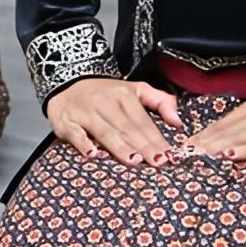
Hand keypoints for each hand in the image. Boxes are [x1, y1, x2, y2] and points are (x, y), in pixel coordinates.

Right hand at [47, 77, 183, 166]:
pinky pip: (75, 133)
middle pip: (127, 127)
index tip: (168, 155)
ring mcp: (85, 112)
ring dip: (118, 146)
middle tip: (157, 162)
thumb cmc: (106, 94)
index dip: (156, 138)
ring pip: (105, 131)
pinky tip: (92, 155)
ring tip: (133, 160)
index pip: (143, 120)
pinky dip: (83, 144)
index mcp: (125, 94)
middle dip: (143, 145)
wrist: (67, 84)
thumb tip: (178, 122)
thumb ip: (160, 102)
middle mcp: (106, 102)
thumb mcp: (136, 90)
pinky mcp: (67, 121)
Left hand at [192, 89, 245, 160]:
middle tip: (181, 153)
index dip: (206, 132)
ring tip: (194, 157)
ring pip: (236, 137)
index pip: (227, 119)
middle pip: (226, 128)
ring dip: (213, 148)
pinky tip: (224, 158)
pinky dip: (239, 152)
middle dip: (202, 141)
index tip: (188, 142)